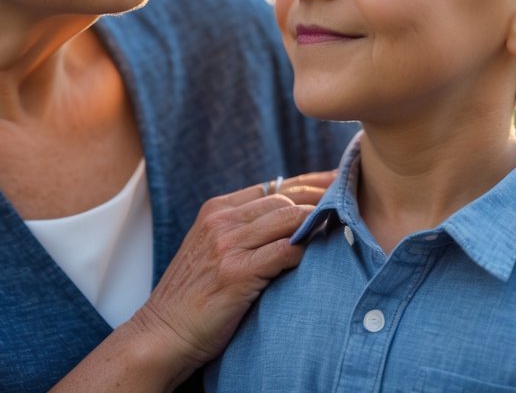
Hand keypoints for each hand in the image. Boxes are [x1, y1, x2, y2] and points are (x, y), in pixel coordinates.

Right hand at [124, 171, 335, 380]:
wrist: (162, 333)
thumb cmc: (194, 297)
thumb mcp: (212, 250)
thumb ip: (244, 231)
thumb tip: (291, 219)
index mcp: (216, 210)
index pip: (272, 185)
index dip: (309, 183)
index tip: (339, 183)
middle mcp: (220, 220)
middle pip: (284, 197)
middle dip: (322, 197)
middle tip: (354, 201)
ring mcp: (226, 244)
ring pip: (287, 217)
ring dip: (318, 221)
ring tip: (345, 227)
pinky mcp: (235, 272)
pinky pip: (284, 251)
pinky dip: (304, 250)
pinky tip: (319, 256)